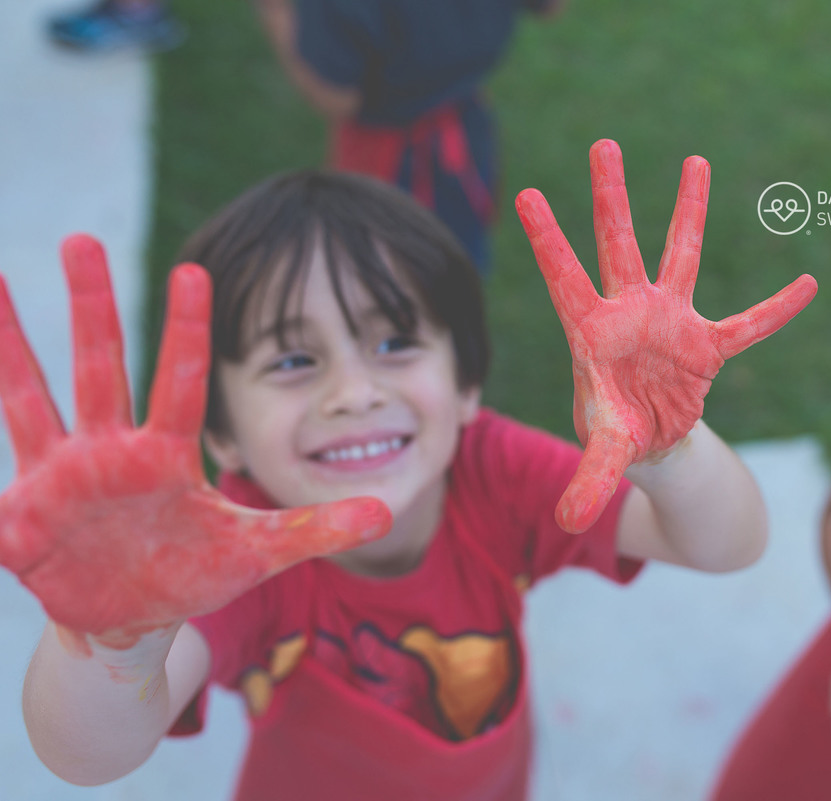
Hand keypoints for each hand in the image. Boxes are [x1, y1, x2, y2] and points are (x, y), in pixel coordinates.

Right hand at [0, 235, 389, 653]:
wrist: (136, 613)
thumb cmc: (194, 569)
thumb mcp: (258, 552)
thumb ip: (316, 530)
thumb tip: (387, 516)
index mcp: (165, 455)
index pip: (179, 384)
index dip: (184, 333)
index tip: (195, 270)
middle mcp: (109, 451)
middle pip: (98, 367)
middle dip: (92, 306)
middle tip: (82, 237)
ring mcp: (60, 478)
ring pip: (25, 400)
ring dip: (5, 346)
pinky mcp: (18, 521)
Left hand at [515, 139, 816, 532]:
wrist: (651, 446)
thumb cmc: (616, 434)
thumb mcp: (604, 454)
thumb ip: (591, 479)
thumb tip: (569, 522)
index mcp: (591, 333)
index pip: (565, 277)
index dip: (549, 240)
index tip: (529, 195)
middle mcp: (629, 313)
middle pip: (617, 245)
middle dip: (611, 197)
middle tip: (603, 144)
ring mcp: (670, 322)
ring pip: (680, 255)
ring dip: (687, 211)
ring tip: (695, 161)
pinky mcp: (706, 344)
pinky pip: (748, 324)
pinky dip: (777, 310)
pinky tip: (808, 284)